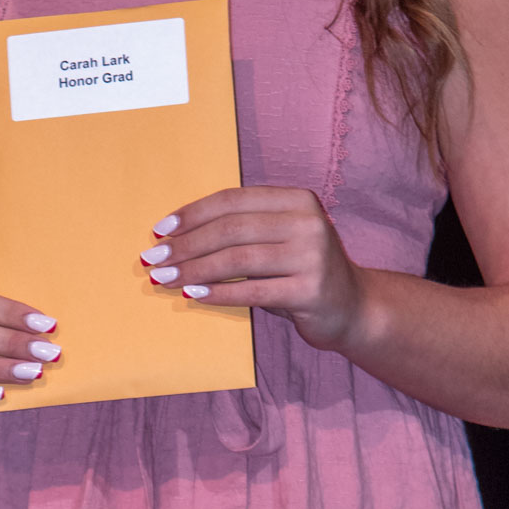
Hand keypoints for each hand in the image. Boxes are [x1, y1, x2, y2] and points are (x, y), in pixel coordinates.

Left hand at [139, 187, 363, 353]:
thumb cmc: (301, 271)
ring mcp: (312, 255)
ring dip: (194, 269)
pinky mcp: (311, 290)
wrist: (354, 308)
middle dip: (186, 245)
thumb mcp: (278, 239)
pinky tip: (194, 295)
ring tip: (166, 279)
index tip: (160, 230)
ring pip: (238, 259)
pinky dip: (219, 292)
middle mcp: (308, 221)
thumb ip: (242, 230)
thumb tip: (175, 236)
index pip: (233, 200)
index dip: (192, 214)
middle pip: (232, 228)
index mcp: (297, 199)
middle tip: (154, 260)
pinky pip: (253, 290)